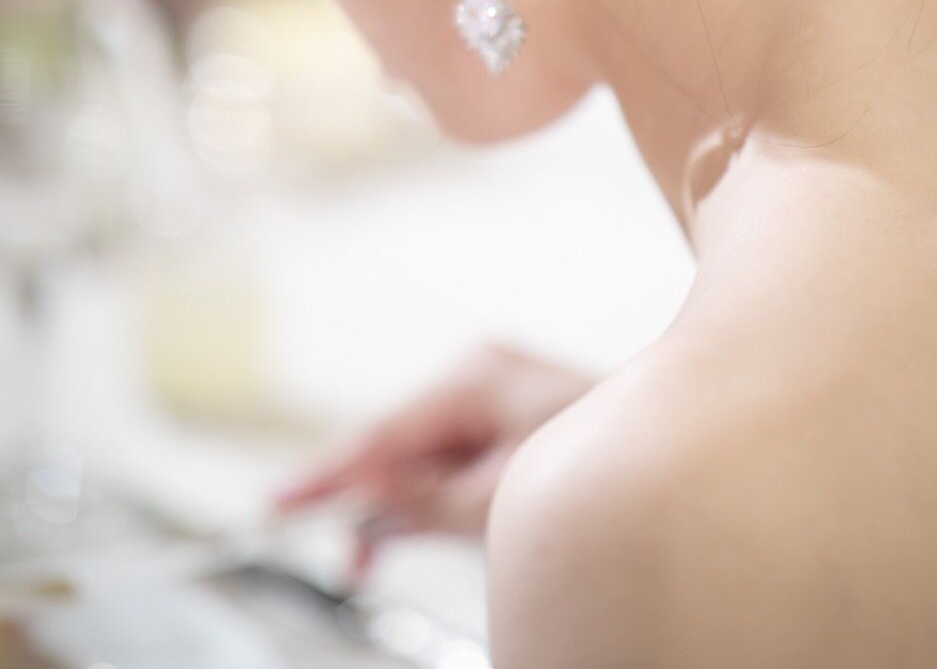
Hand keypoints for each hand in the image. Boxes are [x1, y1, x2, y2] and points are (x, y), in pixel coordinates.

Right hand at [273, 342, 593, 572]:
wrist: (658, 461)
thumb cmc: (595, 469)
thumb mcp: (502, 497)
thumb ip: (428, 498)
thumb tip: (363, 492)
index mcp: (475, 375)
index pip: (384, 430)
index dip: (328, 472)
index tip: (279, 500)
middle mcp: (474, 376)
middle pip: (391, 442)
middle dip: (357, 497)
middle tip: (312, 538)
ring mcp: (484, 399)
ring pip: (410, 458)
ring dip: (388, 509)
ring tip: (363, 561)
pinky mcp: (493, 426)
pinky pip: (437, 463)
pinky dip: (416, 501)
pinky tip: (387, 539)